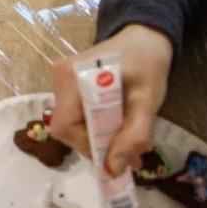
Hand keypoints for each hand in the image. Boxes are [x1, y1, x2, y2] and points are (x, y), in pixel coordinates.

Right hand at [49, 24, 174, 175]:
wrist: (144, 37)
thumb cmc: (147, 65)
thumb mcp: (147, 101)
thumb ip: (133, 136)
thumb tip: (113, 170)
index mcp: (74, 78)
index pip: (65, 127)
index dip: (88, 146)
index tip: (116, 154)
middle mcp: (59, 77)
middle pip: (65, 128)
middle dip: (95, 144)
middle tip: (126, 151)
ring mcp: (58, 79)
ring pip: (68, 123)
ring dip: (95, 136)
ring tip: (123, 135)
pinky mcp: (64, 82)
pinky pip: (71, 114)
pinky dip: (91, 125)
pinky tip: (112, 121)